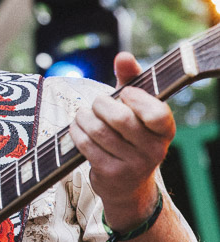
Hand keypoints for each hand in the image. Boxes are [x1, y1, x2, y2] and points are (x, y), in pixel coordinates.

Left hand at [68, 51, 175, 232]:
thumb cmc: (130, 135)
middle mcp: (154, 150)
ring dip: (84, 117)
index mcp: (165, 130)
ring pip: (99, 131)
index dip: (136, 98)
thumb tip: (123, 56)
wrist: (128, 185)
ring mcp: (133, 165)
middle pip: (121, 119)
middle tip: (97, 103)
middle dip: (101, 104)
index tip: (124, 94)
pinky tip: (77, 128)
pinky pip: (86, 145)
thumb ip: (131, 80)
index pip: (157, 113)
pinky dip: (76, 131)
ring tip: (83, 115)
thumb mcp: (135, 108)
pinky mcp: (111, 174)